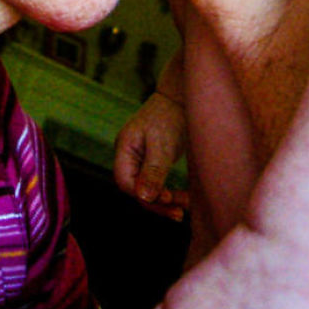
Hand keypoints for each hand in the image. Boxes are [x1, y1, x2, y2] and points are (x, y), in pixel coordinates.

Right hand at [114, 72, 187, 220]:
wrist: (183, 96)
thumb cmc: (171, 116)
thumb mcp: (163, 145)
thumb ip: (153, 172)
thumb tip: (143, 198)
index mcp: (124, 147)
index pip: (125, 181)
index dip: (143, 195)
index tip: (167, 198)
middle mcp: (128, 154)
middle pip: (135, 188)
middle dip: (156, 203)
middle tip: (179, 212)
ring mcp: (139, 156)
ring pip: (146, 187)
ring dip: (164, 200)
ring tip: (184, 209)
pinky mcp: (152, 159)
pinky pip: (156, 182)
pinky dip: (168, 192)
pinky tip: (182, 200)